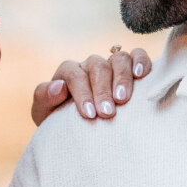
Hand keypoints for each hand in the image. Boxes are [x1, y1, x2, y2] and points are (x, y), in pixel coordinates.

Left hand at [31, 48, 150, 125]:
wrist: (78, 131)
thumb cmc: (60, 123)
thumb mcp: (44, 114)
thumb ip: (44, 98)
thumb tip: (58, 86)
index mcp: (68, 73)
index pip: (74, 74)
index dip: (82, 93)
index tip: (90, 115)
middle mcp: (90, 65)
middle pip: (98, 66)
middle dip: (102, 89)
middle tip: (107, 112)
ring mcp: (111, 65)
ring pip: (119, 58)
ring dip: (122, 78)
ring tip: (123, 100)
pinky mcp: (131, 68)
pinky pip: (138, 55)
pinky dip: (141, 61)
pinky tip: (141, 75)